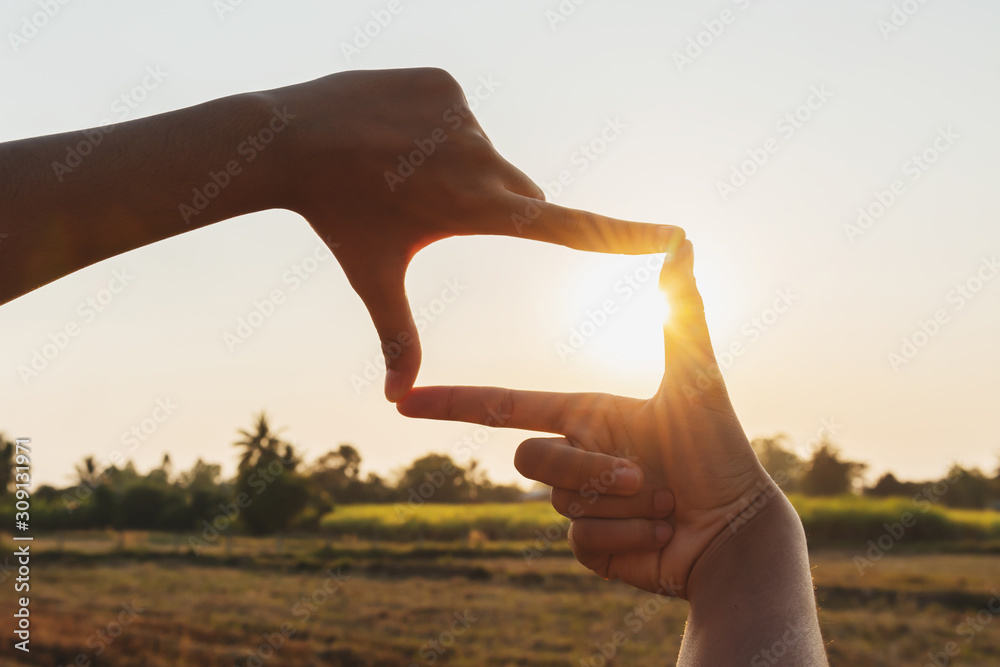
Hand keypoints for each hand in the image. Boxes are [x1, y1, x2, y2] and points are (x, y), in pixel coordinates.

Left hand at [273, 68, 683, 400]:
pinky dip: (440, 131)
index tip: (673, 235)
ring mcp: (463, 115)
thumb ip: (397, 337)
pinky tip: (396, 136)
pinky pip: (461, 118)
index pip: (566, 227)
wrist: (288, 139)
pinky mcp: (445, 84)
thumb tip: (396, 400)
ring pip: (486, 156)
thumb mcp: (374, 278)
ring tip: (401, 171)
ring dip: (460, 168)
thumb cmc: (338, 219)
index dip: (623, 235)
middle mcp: (480, 159)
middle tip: (433, 208)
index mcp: (474, 209)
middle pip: (520, 195)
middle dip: (495, 209)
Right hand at [396, 240, 774, 597]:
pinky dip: (624, 539)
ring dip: (616, 504)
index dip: (453, 402)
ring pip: (557, 502)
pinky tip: (661, 536)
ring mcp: (581, 505)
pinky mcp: (591, 547)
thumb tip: (683, 241)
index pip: (505, 405)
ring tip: (664, 502)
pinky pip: (578, 543)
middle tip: (645, 476)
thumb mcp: (696, 380)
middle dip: (584, 469)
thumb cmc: (721, 452)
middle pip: (531, 458)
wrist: (736, 533)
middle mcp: (578, 456)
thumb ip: (682, 313)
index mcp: (586, 415)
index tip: (404, 399)